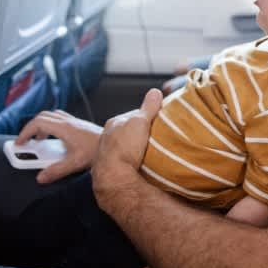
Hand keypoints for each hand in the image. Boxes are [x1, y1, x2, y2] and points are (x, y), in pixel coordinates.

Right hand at [14, 109, 103, 182]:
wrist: (116, 144)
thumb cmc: (98, 151)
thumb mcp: (75, 163)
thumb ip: (56, 171)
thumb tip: (41, 177)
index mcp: (64, 128)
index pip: (38, 123)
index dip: (25, 132)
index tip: (20, 143)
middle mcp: (68, 121)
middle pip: (42, 116)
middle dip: (30, 128)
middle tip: (26, 141)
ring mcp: (74, 121)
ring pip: (50, 116)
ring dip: (41, 126)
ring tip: (39, 140)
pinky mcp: (79, 124)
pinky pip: (59, 119)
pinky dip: (51, 126)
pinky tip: (54, 139)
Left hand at [92, 89, 162, 208]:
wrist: (113, 176)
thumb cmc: (126, 147)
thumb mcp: (140, 122)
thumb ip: (148, 107)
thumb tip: (155, 91)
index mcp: (115, 122)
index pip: (134, 114)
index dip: (148, 116)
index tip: (160, 122)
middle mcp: (108, 135)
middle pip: (130, 130)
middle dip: (142, 133)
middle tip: (158, 139)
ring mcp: (108, 152)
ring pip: (128, 145)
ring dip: (138, 147)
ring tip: (152, 152)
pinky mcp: (111, 168)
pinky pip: (125, 159)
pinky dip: (133, 160)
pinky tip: (141, 164)